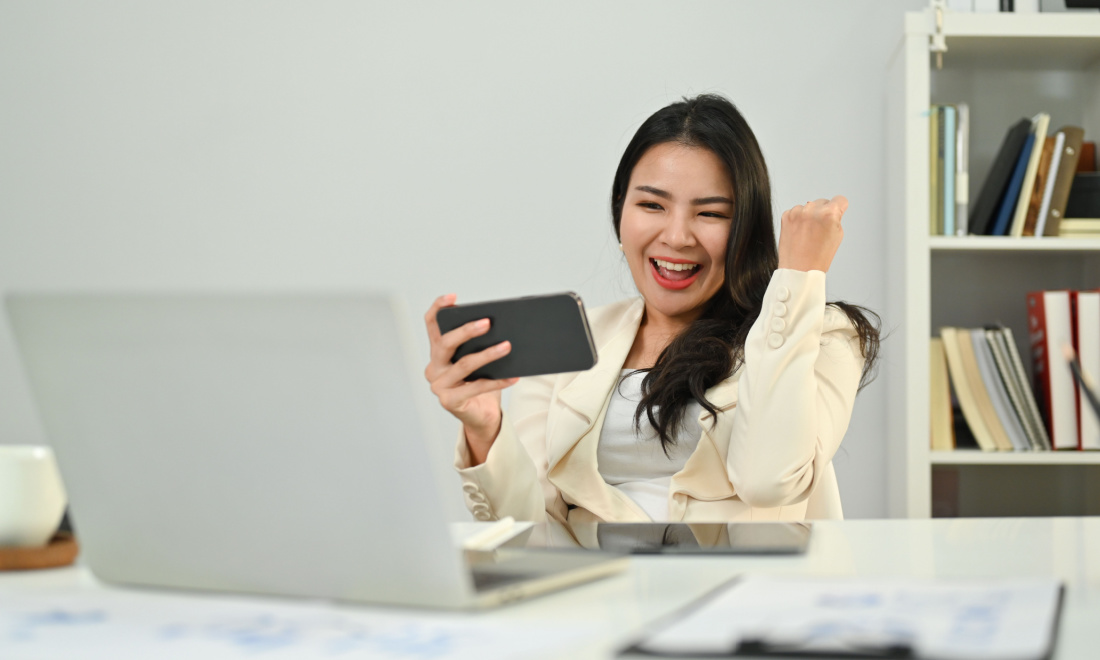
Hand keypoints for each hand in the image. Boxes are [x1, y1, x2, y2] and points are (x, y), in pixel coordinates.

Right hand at [423, 293, 517, 464]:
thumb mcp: (478, 360)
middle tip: (487, 323)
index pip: (431, 325)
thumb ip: (480, 344)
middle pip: (445, 344)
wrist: (482, 416)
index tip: (452, 297)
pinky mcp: (450, 401)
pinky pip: (477, 387)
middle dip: (466, 331)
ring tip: (507, 346)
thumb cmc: (480, 382)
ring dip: (488, 355)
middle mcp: (433, 368)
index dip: (439, 308)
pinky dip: (497, 381)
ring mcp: (439, 386)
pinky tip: (514, 376)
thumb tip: (500, 328)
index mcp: (437, 353)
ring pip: (464, 365)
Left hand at [777, 195, 846, 272]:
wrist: (798, 269)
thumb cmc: (818, 257)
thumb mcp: (837, 235)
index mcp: (829, 213)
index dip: (840, 208)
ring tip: (808, 234)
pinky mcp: (786, 216)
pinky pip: (796, 212)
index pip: (840, 199)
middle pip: (823, 202)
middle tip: (820, 230)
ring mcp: (797, 212)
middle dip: (823, 213)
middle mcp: (812, 209)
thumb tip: (832, 209)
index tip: (837, 214)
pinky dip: (798, 220)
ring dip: (809, 216)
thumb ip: (836, 218)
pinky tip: (799, 233)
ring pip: (809, 206)